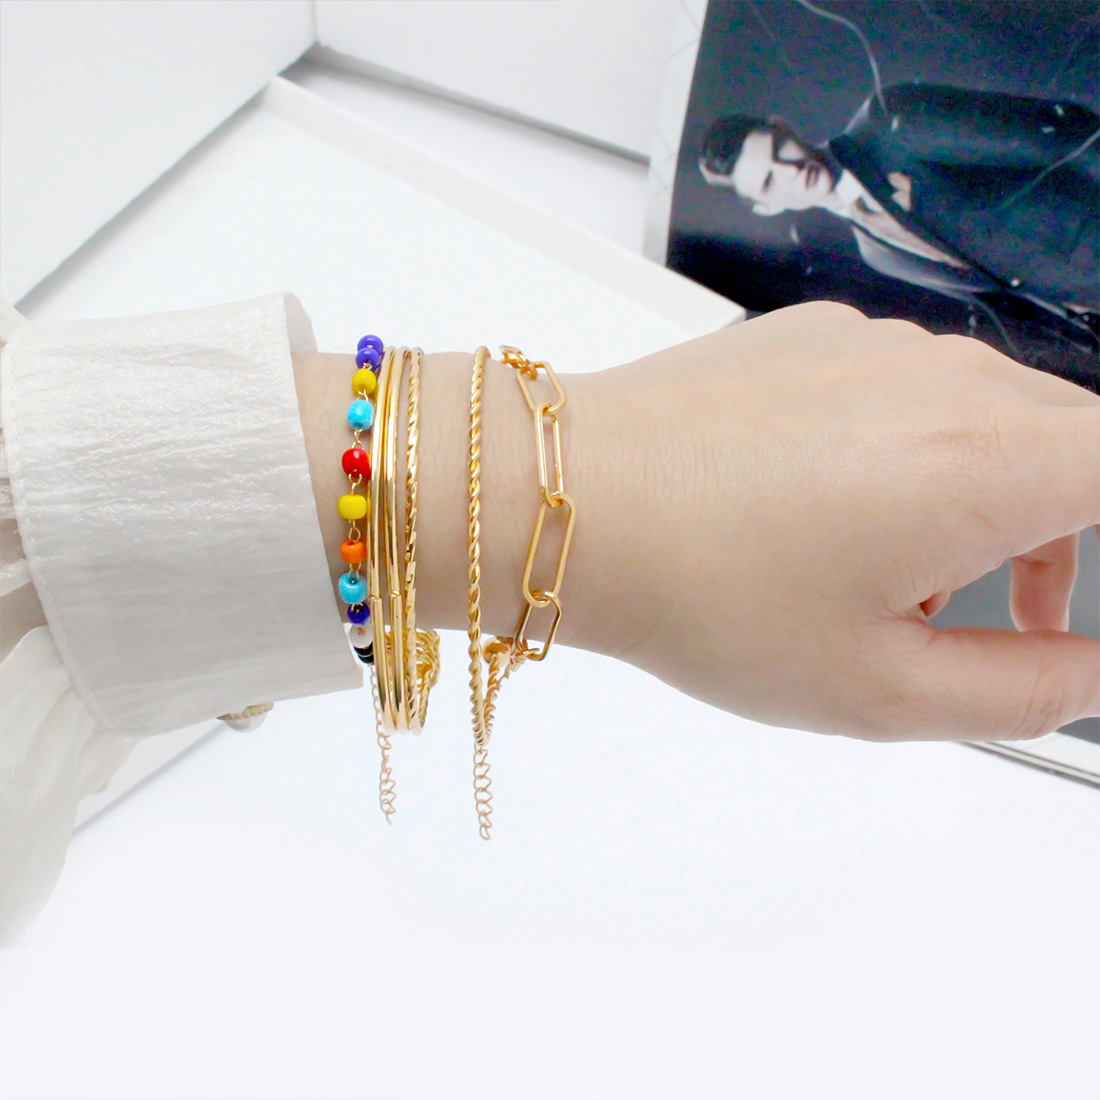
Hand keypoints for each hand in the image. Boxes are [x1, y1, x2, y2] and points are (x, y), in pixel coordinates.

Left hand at [575, 302, 1099, 741]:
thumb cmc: (703, 591)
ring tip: (891, 579)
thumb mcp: (881, 689)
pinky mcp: (812, 336)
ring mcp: (874, 343)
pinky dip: (907, 453)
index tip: (1070, 600)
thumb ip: (1024, 691)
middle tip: (1014, 619)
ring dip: (981, 498)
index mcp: (989, 459)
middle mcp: (944, 377)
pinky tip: (822, 514)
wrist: (567, 502)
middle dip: (1063, 534)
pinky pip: (904, 390)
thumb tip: (1090, 673)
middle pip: (1070, 441)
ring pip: (986, 415)